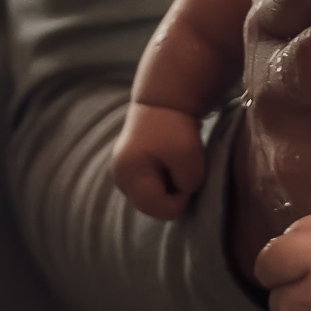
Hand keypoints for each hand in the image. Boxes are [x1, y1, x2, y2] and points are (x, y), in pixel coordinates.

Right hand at [112, 101, 207, 220]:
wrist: (162, 99)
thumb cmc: (175, 126)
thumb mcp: (190, 157)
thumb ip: (188, 186)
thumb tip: (180, 193)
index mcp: (130, 176)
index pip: (162, 210)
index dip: (182, 199)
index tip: (189, 174)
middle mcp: (119, 179)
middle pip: (153, 207)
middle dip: (172, 195)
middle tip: (182, 168)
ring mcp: (121, 175)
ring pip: (151, 199)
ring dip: (167, 187)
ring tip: (174, 163)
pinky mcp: (127, 170)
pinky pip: (148, 188)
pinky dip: (162, 180)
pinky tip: (167, 162)